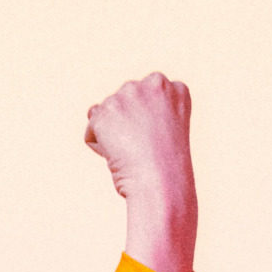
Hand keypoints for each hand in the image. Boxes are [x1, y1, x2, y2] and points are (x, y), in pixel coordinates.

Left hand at [85, 72, 196, 271]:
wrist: (161, 186)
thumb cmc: (167, 171)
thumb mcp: (166, 135)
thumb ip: (149, 116)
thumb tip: (106, 111)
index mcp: (178, 89)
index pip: (148, 96)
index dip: (148, 124)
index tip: (159, 140)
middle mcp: (154, 84)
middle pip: (124, 101)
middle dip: (126, 124)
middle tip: (143, 149)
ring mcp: (128, 95)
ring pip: (106, 113)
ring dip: (111, 135)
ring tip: (132, 152)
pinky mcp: (105, 110)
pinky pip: (92, 127)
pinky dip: (97, 144)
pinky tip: (117, 155)